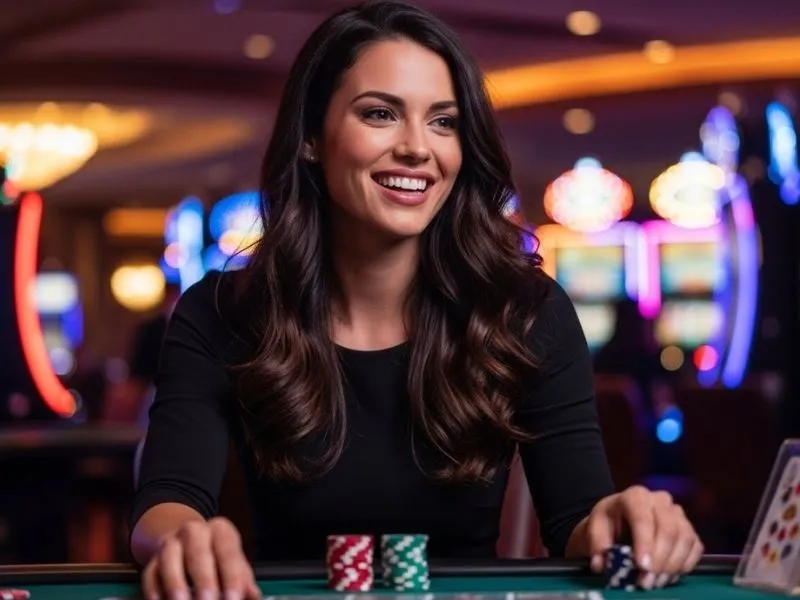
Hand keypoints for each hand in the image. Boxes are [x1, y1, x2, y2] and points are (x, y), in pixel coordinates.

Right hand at [141, 517, 260, 599]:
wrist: (187, 540)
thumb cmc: (217, 556)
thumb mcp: (233, 562)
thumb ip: (244, 581)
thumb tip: (254, 597)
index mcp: (220, 530)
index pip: (228, 551)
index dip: (232, 577)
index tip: (233, 598)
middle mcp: (194, 531)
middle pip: (198, 552)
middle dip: (204, 580)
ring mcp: (171, 543)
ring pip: (170, 558)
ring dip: (176, 584)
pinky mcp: (152, 559)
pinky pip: (150, 573)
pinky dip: (154, 590)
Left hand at [584, 486, 703, 588]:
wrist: (620, 520)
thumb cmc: (609, 523)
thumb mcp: (596, 529)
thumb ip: (598, 545)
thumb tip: (600, 565)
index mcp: (635, 496)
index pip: (643, 518)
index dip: (645, 543)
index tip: (643, 566)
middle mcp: (660, 500)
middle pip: (668, 529)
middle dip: (659, 559)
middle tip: (647, 581)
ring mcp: (677, 512)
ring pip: (684, 538)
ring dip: (672, 565)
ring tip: (656, 582)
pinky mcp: (688, 528)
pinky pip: (695, 546)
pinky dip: (685, 564)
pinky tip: (669, 576)